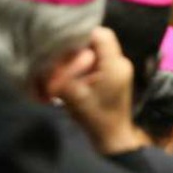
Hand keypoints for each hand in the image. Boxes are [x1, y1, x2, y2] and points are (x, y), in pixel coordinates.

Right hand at [58, 27, 141, 153]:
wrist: (112, 138)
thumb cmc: (94, 117)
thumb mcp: (74, 96)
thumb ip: (63, 74)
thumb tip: (51, 59)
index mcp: (114, 65)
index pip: (101, 34)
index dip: (82, 34)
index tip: (66, 43)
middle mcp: (121, 61)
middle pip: (100, 38)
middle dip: (81, 43)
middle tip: (65, 54)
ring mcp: (121, 66)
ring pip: (100, 46)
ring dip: (84, 51)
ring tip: (70, 62)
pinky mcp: (117, 72)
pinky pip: (102, 56)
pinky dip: (89, 59)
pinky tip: (78, 70)